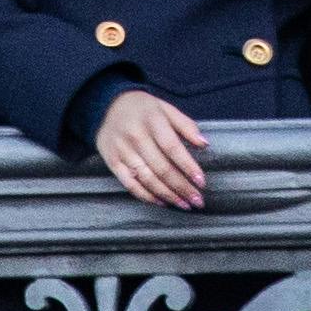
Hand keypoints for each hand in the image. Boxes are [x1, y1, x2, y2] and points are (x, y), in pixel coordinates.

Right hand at [94, 87, 211, 209]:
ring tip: (183, 204)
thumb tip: (204, 144)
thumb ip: (186, 125)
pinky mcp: (112, 162)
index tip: (201, 182)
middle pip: (161, 168)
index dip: (188, 167)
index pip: (172, 148)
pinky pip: (130, 184)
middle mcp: (136, 136)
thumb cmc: (143, 109)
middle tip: (197, 200)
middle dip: (181, 187)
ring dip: (167, 195)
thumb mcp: (166, 108)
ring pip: (147, 179)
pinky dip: (146, 196)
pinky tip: (161, 202)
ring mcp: (122, 150)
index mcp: (152, 120)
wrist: (106, 106)